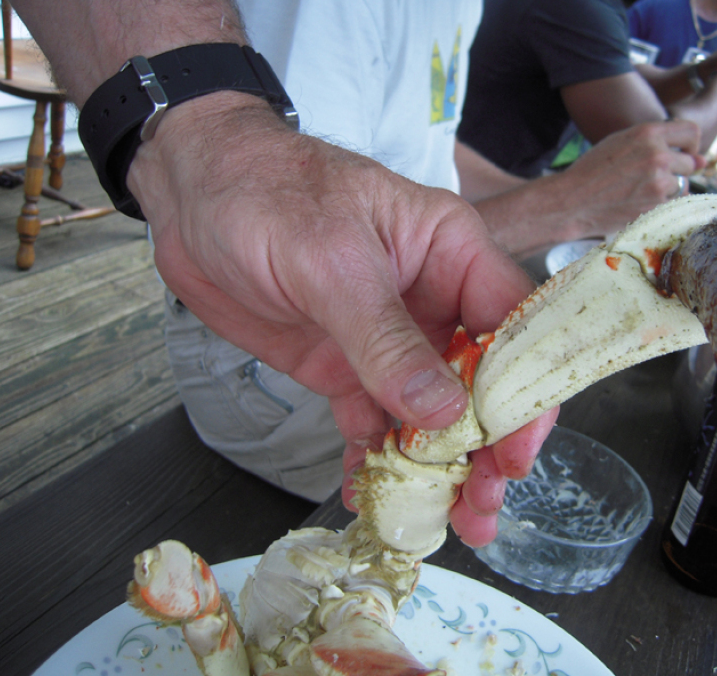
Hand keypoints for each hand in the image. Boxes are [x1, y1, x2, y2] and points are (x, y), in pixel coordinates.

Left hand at [129, 91, 550, 545]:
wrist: (192, 194)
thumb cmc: (265, 195)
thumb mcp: (331, 261)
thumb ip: (385, 338)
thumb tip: (443, 411)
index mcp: (451, 253)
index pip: (512, 326)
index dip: (525, 391)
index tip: (516, 451)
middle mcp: (432, 299)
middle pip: (481, 381)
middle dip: (486, 446)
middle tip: (482, 506)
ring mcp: (388, 338)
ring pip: (431, 411)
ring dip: (439, 466)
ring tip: (445, 522)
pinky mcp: (345, 365)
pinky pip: (372, 419)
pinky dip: (375, 459)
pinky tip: (370, 496)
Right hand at [532, 121, 701, 239]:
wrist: (572, 201)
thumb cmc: (593, 170)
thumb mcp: (621, 142)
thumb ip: (659, 144)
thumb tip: (703, 161)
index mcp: (648, 132)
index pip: (692, 131)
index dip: (691, 144)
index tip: (684, 154)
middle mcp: (658, 155)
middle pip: (689, 162)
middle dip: (677, 171)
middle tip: (650, 179)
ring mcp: (659, 182)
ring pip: (682, 185)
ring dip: (667, 190)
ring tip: (638, 191)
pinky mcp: (656, 206)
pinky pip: (672, 204)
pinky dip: (659, 205)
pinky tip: (637, 203)